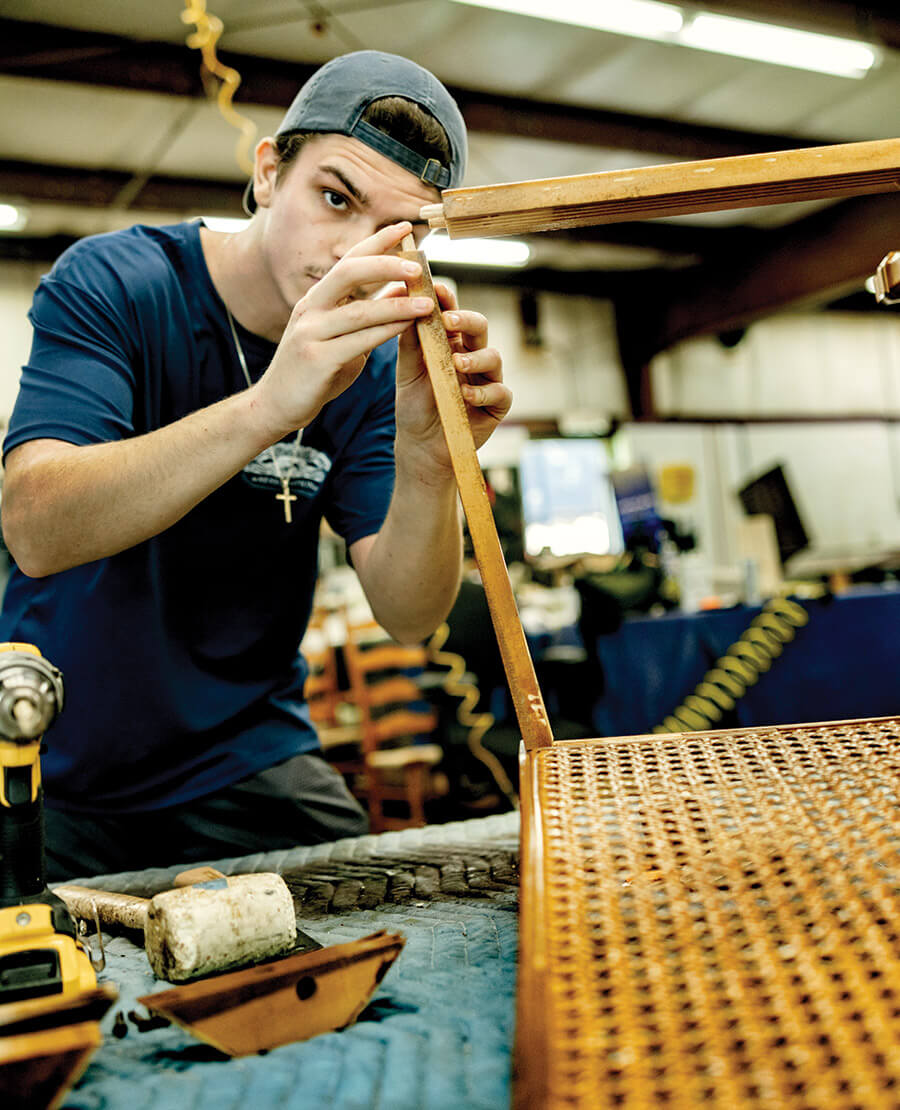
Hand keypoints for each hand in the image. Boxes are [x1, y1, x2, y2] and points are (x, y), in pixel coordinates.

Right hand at [250, 223, 434, 440]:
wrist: (278, 406)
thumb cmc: (315, 371)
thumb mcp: (344, 338)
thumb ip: (369, 315)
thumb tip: (402, 288)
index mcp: (316, 299)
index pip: (349, 260)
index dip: (377, 242)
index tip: (406, 228)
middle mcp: (310, 309)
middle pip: (347, 273)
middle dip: (384, 264)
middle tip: (418, 267)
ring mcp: (310, 334)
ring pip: (358, 311)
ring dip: (396, 305)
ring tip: (427, 303)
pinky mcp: (316, 360)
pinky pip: (358, 342)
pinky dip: (386, 332)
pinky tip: (408, 328)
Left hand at [393, 279, 511, 475]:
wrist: (421, 445)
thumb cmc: (415, 405)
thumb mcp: (407, 371)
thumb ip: (409, 340)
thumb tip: (404, 303)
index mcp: (450, 343)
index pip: (453, 313)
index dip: (448, 299)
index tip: (436, 288)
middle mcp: (472, 355)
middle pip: (480, 327)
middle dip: (466, 320)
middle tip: (449, 320)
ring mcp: (487, 378)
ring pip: (494, 356)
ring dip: (475, 358)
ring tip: (456, 364)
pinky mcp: (497, 404)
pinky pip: (499, 391)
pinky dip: (483, 391)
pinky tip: (466, 394)